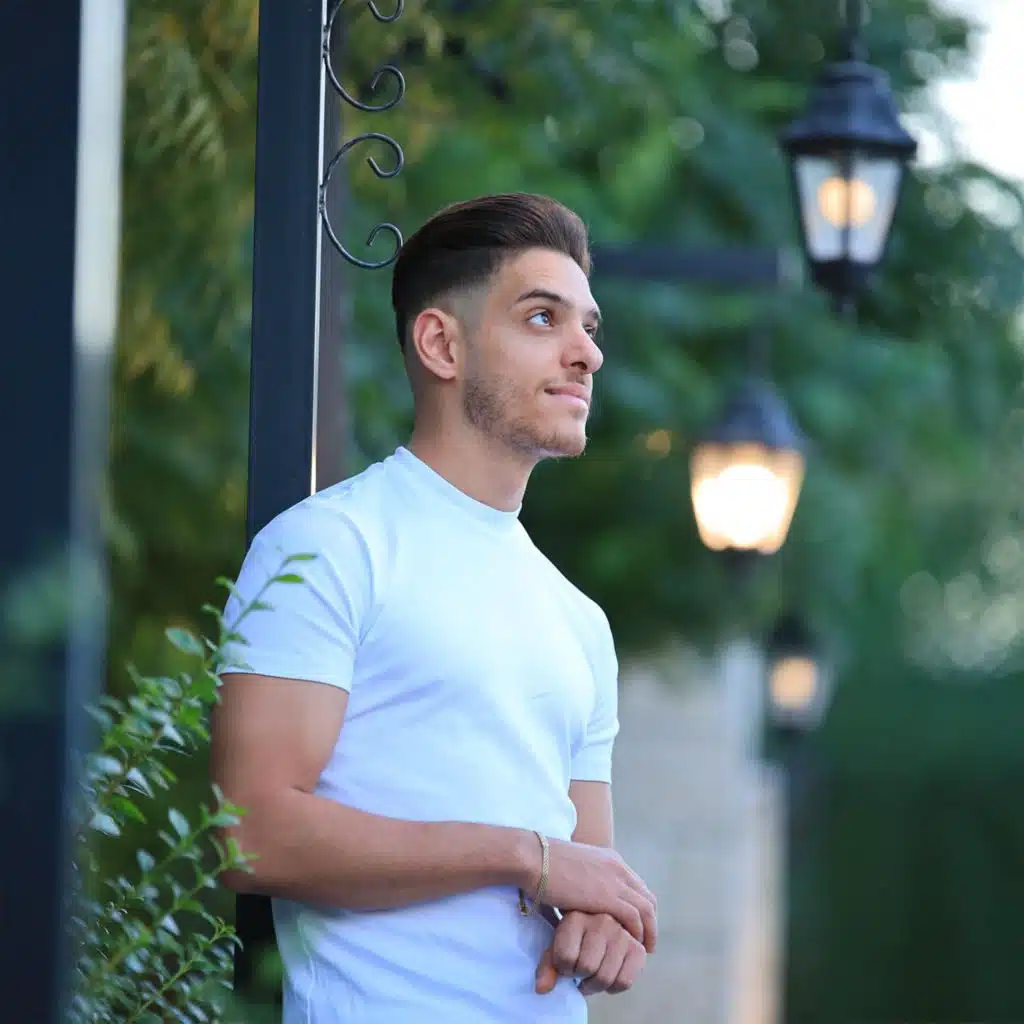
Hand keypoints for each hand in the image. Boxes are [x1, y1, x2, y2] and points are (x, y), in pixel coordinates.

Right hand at [524, 837, 657, 952]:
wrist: (533, 858)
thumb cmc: (542, 865)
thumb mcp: (573, 870)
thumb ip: (584, 882)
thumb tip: (581, 900)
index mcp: (609, 859)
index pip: (636, 886)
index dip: (640, 907)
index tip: (638, 926)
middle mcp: (617, 867)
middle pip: (646, 897)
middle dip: (649, 921)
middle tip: (646, 941)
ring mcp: (614, 881)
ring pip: (645, 909)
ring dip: (648, 931)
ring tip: (645, 949)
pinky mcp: (607, 896)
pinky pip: (634, 918)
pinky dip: (637, 933)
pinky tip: (633, 946)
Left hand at [535, 912, 646, 996]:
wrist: (604, 928)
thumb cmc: (576, 938)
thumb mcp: (558, 944)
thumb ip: (548, 966)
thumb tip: (542, 988)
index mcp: (577, 916)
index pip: (565, 957)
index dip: (563, 969)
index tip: (566, 963)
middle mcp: (602, 920)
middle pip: (587, 968)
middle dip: (581, 977)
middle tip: (581, 971)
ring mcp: (622, 933)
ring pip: (605, 977)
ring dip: (595, 985)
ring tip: (592, 975)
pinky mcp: (637, 948)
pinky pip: (624, 982)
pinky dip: (614, 988)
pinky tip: (608, 977)